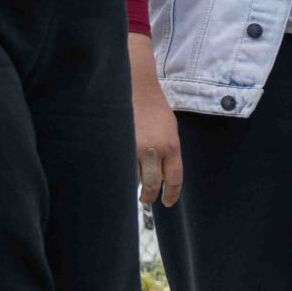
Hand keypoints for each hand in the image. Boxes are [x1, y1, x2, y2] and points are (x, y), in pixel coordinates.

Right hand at [129, 42, 180, 207]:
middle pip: (152, 184)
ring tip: (131, 178)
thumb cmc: (154, 109)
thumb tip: (164, 174)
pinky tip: (118, 169)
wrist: (135, 87)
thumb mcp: (170, 130)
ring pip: (133, 176)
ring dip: (132, 180)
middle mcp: (154, 150)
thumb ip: (169, 152)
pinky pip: (118, 165)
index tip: (167, 202)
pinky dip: (120, 169)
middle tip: (146, 200)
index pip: (174, 179)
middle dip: (149, 196)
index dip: (171, 195)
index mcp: (171, 147)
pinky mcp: (117, 143)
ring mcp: (133, 147)